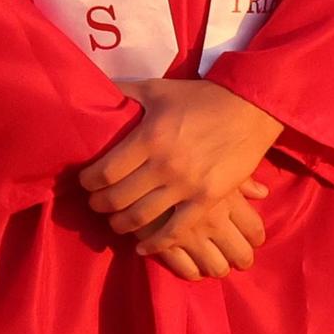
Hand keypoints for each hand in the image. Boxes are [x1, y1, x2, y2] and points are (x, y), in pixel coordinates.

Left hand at [79, 79, 282, 281]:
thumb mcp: (158, 89)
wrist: (249, 109)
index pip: (106, 171)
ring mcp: (186, 185)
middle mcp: (164, 164)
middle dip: (100, 205)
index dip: (89, 182)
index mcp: (149, 137)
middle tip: (94, 205)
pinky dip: (155, 244)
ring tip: (114, 222)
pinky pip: (175, 231)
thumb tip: (95, 86)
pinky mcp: (207, 200)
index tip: (84, 184)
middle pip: (119, 198)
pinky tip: (142, 247)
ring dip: (121, 224)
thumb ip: (125, 91)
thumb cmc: (200, 98)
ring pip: (142, 217)